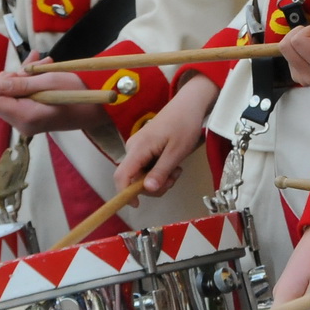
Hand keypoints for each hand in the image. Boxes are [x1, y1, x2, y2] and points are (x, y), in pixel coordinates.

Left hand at [0, 63, 106, 136]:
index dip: (0, 83)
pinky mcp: (34, 118)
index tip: (19, 72)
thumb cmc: (78, 92)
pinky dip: (31, 84)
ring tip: (45, 62)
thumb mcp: (50, 81)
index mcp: (25, 115)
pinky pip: (24, 99)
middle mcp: (23, 124)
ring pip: (13, 96)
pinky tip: (43, 67)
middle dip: (15, 76)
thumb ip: (22, 83)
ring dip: (25, 76)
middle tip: (36, 63)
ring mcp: (28, 123)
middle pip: (1, 98)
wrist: (99, 108)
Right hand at [114, 74, 214, 195]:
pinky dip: (159, 171)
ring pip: (141, 175)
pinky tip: (172, 164)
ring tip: (176, 169)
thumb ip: (161, 171)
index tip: (137, 204)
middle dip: (153, 185)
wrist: (189, 105)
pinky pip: (146, 167)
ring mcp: (138, 148)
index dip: (125, 193)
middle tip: (174, 178)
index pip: (121, 176)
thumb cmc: (184, 125)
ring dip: (159, 178)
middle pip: (133, 179)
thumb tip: (147, 190)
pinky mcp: (144, 148)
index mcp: (138, 148)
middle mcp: (133, 148)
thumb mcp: (176, 152)